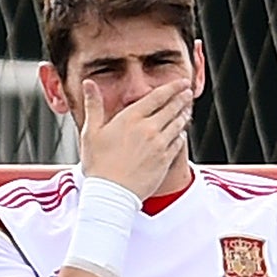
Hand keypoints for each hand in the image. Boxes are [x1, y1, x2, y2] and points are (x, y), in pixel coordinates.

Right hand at [77, 78, 193, 199]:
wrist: (110, 193)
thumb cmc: (98, 165)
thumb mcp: (90, 132)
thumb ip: (93, 105)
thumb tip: (89, 83)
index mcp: (130, 118)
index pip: (158, 96)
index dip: (173, 87)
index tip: (181, 82)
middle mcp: (148, 129)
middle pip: (172, 108)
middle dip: (182, 98)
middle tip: (188, 93)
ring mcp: (159, 145)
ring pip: (178, 124)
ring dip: (184, 114)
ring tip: (186, 110)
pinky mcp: (165, 160)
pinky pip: (178, 143)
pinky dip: (181, 135)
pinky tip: (180, 133)